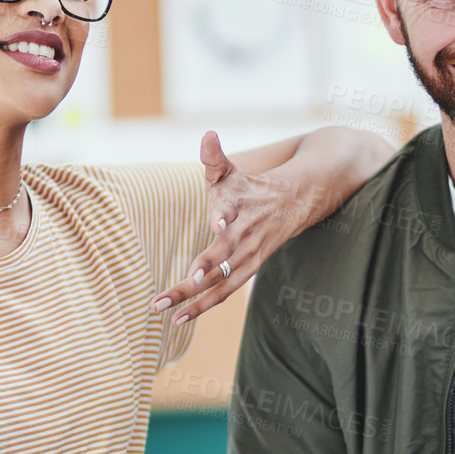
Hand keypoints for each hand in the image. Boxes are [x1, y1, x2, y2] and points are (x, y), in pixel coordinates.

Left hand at [151, 130, 302, 324]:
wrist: (290, 206)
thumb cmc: (247, 188)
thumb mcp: (230, 171)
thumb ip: (214, 157)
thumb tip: (207, 135)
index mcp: (238, 205)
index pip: (232, 210)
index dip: (224, 216)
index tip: (218, 224)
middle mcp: (244, 233)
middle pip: (221, 252)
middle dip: (202, 267)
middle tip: (184, 281)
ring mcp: (247, 255)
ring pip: (220, 280)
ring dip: (194, 297)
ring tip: (164, 309)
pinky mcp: (248, 270)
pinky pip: (224, 292)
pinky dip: (203, 306)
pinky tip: (180, 318)